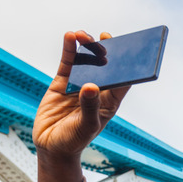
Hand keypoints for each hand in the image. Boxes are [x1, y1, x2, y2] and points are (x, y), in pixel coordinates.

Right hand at [33, 31, 128, 157]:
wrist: (51, 146)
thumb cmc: (74, 140)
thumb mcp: (85, 127)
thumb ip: (89, 107)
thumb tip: (91, 86)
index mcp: (110, 101)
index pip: (123, 80)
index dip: (129, 64)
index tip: (130, 48)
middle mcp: (97, 90)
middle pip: (105, 65)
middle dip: (106, 49)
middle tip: (105, 36)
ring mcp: (79, 84)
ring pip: (86, 60)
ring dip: (86, 46)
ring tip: (83, 35)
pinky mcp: (62, 83)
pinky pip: (68, 63)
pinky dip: (69, 50)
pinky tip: (70, 37)